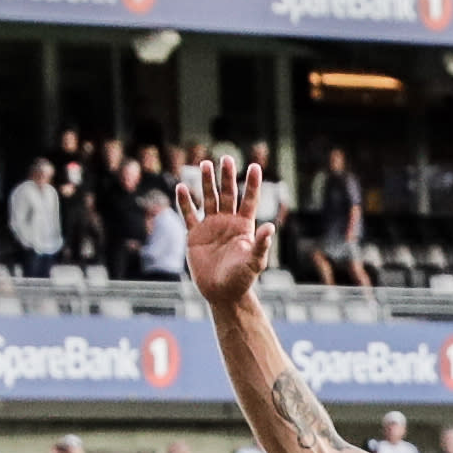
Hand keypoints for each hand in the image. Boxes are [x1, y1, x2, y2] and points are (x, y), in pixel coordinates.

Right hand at [181, 145, 268, 307]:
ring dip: (206, 183)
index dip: (252, 184)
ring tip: (205, 164)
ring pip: (208, 199)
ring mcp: (210, 226)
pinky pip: (189, 214)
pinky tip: (182, 187)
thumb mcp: (254, 262)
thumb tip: (270, 227)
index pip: (249, 200)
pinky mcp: (195, 235)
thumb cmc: (242, 279)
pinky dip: (185, 202)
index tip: (255, 166)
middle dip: (227, 177)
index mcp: (244, 226)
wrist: (222, 293)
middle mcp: (228, 222)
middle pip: (227, 194)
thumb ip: (261, 244)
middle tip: (226, 159)